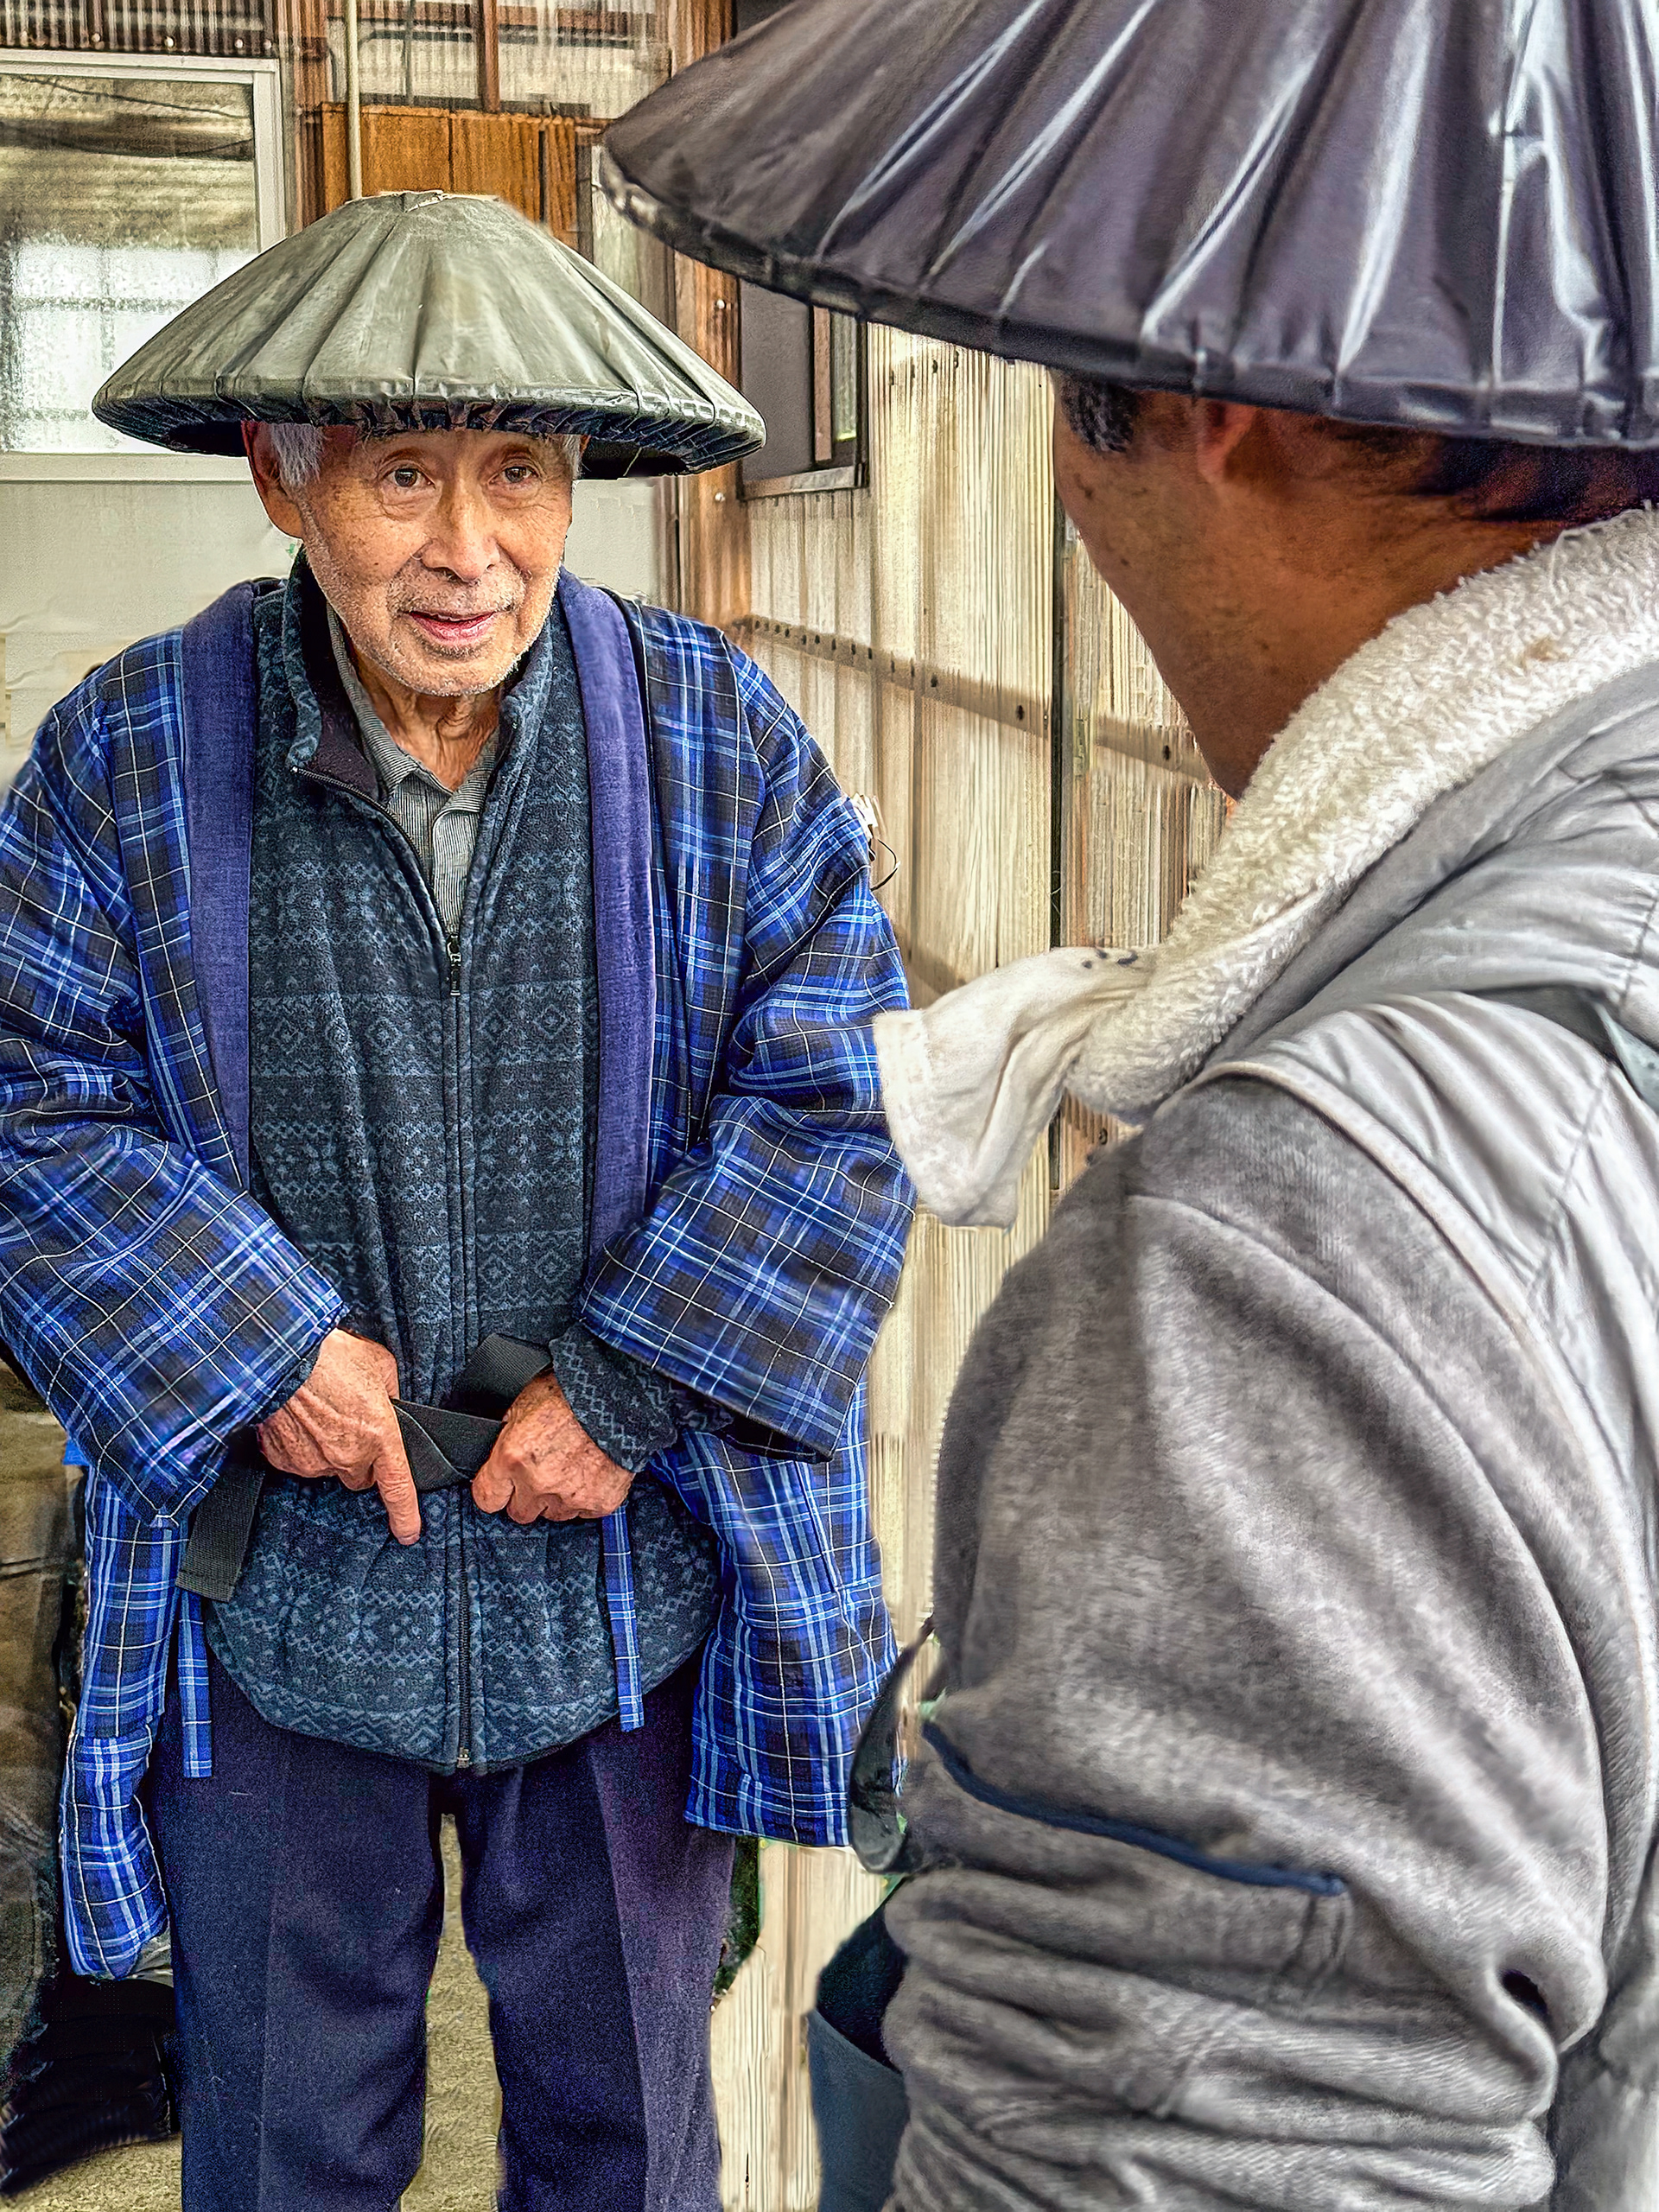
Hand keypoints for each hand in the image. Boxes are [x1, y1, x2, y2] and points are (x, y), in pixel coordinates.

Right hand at [256, 1329, 420, 1544]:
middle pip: (360, 1478)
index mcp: (380, 1437)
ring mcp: (313, 1461)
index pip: (398, 1488)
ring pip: (328, 1468)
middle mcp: (348, 1456)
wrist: (282, 1354)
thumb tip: (389, 1401)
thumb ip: (391, 1391)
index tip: (408, 1534)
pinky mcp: (284, 1459)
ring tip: (320, 1413)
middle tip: (351, 1428)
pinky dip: (300, 1445)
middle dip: (360, 1461)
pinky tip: (299, 1418)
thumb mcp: (380, 1364)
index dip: (405, 1515)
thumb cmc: (332, 1354)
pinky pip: (299, 1461)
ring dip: (328, 1449)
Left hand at [472, 1370, 634, 1525]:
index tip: (501, 1484)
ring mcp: (570, 1496)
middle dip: (526, 1495)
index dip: (494, 1489)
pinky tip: (590, 1472)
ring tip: (569, 1468)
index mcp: (512, 1457)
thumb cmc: (572, 1392)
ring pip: (553, 1515)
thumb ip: (506, 1437)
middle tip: (540, 1472)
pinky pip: (584, 1512)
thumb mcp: (523, 1403)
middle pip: (519, 1513)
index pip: (487, 1498)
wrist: (619, 1394)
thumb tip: (496, 1452)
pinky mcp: (599, 1502)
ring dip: (556, 1498)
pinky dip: (585, 1497)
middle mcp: (538, 1482)